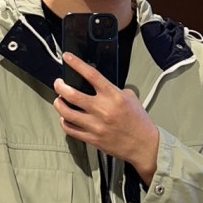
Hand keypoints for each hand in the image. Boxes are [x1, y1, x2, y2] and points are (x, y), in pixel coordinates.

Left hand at [53, 53, 158, 184]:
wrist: (144, 145)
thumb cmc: (139, 121)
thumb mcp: (131, 98)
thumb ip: (114, 90)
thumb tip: (98, 86)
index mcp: (113, 96)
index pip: (91, 75)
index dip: (76, 64)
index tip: (67, 57)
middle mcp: (103, 110)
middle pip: (72, 94)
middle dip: (60, 86)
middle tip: (58, 84)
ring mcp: (96, 125)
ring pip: (66, 113)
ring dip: (58, 104)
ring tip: (59, 100)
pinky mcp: (92, 139)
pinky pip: (70, 129)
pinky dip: (64, 122)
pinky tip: (65, 118)